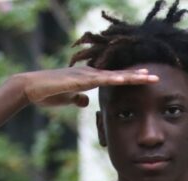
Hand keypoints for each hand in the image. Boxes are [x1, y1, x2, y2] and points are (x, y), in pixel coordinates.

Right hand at [18, 66, 157, 108]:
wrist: (31, 88)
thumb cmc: (47, 93)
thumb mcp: (68, 99)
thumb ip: (78, 99)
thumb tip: (86, 101)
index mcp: (89, 78)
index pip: (114, 79)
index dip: (130, 79)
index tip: (145, 80)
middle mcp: (90, 73)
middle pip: (119, 75)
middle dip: (137, 76)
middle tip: (155, 75)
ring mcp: (86, 75)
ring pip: (115, 75)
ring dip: (132, 76)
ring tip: (149, 76)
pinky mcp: (80, 79)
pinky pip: (101, 79)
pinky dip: (115, 80)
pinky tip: (126, 80)